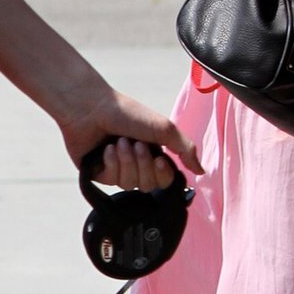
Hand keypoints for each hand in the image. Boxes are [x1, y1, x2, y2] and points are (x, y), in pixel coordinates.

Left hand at [58, 88, 201, 187]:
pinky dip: (111, 162)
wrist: (92, 108)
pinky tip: (105, 149)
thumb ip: (186, 149)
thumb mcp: (164, 128)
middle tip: (135, 144)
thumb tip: (201, 171)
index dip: (163, 174)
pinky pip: (111, 180)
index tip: (160, 159)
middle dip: (143, 164)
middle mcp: (137, 164)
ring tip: (119, 142)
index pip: (166, 180)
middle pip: (148, 185)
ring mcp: (117, 170)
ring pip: (129, 184)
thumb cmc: (128, 113)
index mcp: (154, 153)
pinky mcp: (98, 174)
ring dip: (126, 161)